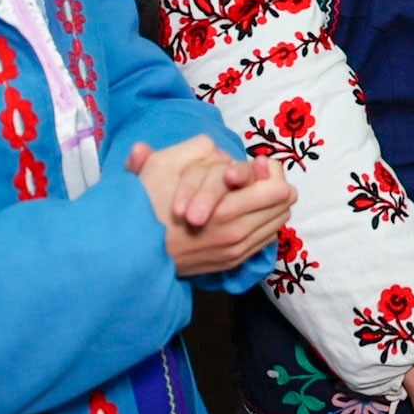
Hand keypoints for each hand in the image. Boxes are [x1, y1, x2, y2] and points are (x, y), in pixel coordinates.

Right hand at [130, 137, 296, 274]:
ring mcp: (236, 250)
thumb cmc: (145, 204)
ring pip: (278, 221)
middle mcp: (237, 231)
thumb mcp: (163, 165)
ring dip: (270, 206)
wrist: (129, 251)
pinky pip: (265, 240)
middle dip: (274, 186)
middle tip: (255, 178)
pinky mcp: (232, 262)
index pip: (278, 188)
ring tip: (250, 194)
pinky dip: (262, 224)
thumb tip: (223, 154)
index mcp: (225, 207)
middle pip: (284, 204)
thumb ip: (196, 150)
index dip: (269, 171)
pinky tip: (244, 214)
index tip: (255, 165)